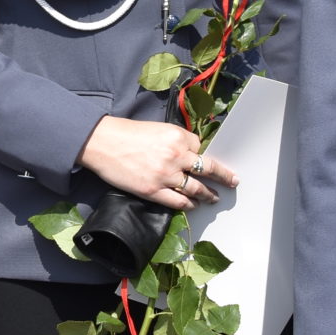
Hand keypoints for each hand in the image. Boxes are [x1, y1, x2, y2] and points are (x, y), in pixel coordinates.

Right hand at [76, 115, 232, 210]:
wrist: (103, 143)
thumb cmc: (126, 133)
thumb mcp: (156, 129)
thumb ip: (174, 140)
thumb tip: (187, 152)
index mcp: (177, 136)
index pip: (199, 147)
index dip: (201, 154)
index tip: (207, 161)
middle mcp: (176, 156)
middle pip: (207, 168)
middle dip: (223, 176)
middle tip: (232, 181)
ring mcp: (166, 175)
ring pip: (196, 188)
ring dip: (208, 194)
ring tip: (214, 198)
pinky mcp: (154, 191)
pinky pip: (178, 201)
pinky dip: (189, 204)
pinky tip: (193, 205)